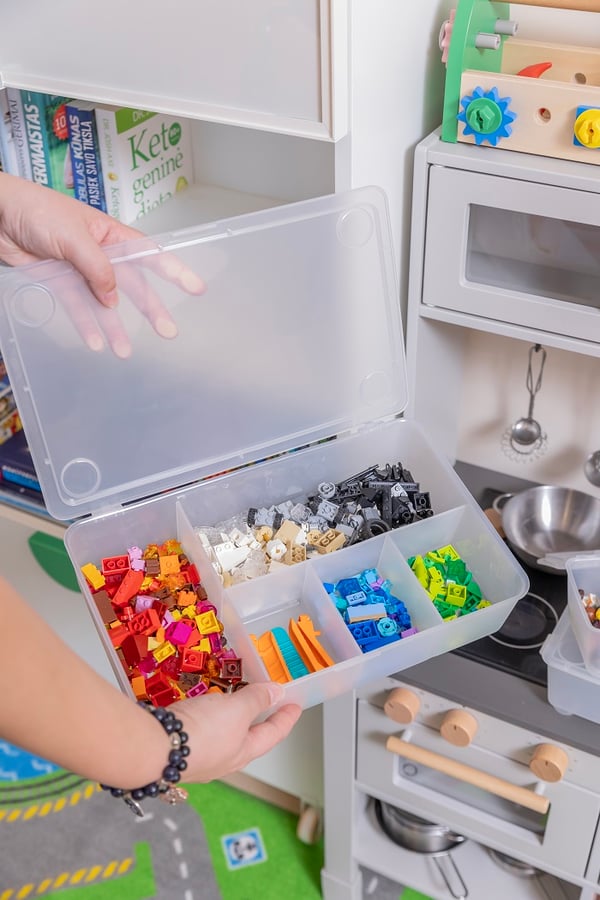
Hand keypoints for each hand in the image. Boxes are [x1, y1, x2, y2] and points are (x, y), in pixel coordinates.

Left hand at [0, 172, 205, 356]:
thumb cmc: (35, 210)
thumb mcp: (72, 237)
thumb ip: (97, 268)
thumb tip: (112, 299)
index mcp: (110, 234)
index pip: (149, 255)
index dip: (174, 271)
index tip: (196, 287)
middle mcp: (100, 254)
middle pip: (132, 286)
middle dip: (151, 309)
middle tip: (168, 331)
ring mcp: (80, 270)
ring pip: (105, 304)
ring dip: (115, 327)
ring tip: (125, 351)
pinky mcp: (59, 282)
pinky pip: (77, 308)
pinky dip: (85, 325)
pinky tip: (95, 343)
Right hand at [176, 682, 301, 781]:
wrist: (154, 748)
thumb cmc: (203, 731)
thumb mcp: (236, 709)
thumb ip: (257, 699)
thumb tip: (278, 693)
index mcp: (244, 753)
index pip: (273, 734)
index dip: (286, 718)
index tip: (296, 706)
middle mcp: (223, 760)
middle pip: (249, 739)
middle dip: (258, 722)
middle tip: (266, 703)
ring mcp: (200, 759)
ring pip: (224, 736)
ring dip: (232, 719)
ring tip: (234, 701)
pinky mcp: (179, 750)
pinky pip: (202, 732)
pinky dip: (209, 718)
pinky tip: (202, 708)